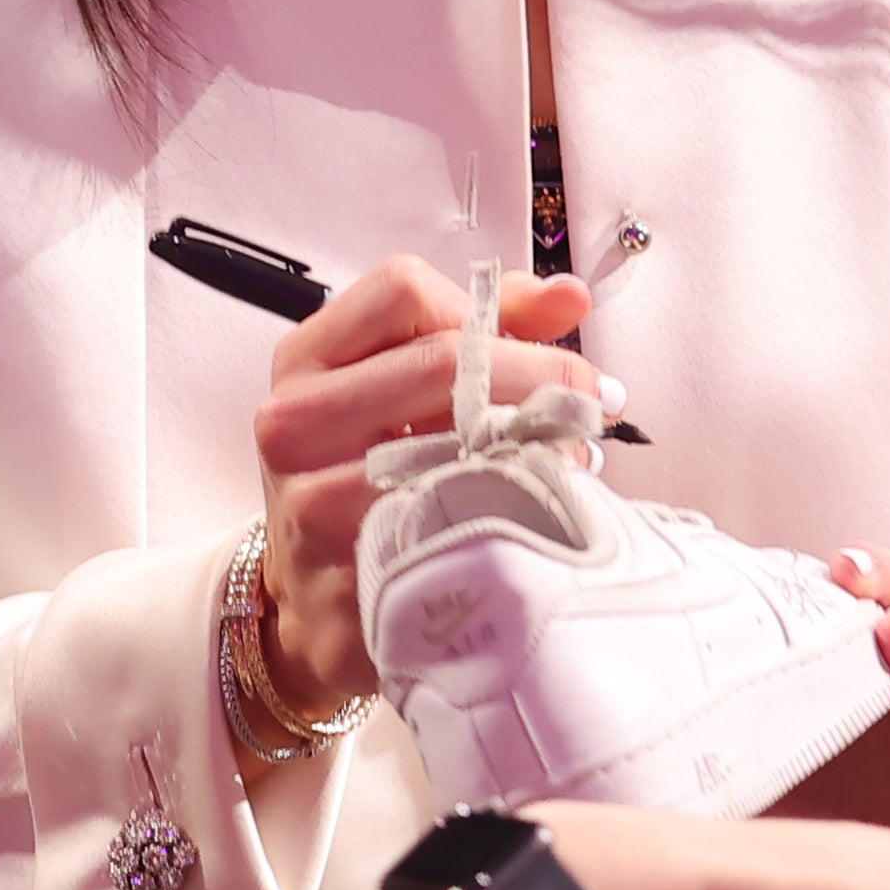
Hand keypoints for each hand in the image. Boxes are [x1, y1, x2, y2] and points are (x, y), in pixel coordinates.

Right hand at [251, 256, 609, 709]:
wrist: (313, 599)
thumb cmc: (363, 477)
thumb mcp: (398, 391)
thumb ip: (485, 331)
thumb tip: (569, 297)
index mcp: (307, 360)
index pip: (402, 290)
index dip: (486, 310)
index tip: (540, 344)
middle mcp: (294, 421)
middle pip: (441, 361)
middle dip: (541, 374)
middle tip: (596, 397)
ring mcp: (312, 500)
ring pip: (456, 446)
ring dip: (540, 446)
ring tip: (576, 457)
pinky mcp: (348, 570)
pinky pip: (455, 525)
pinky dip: (515, 510)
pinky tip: (542, 512)